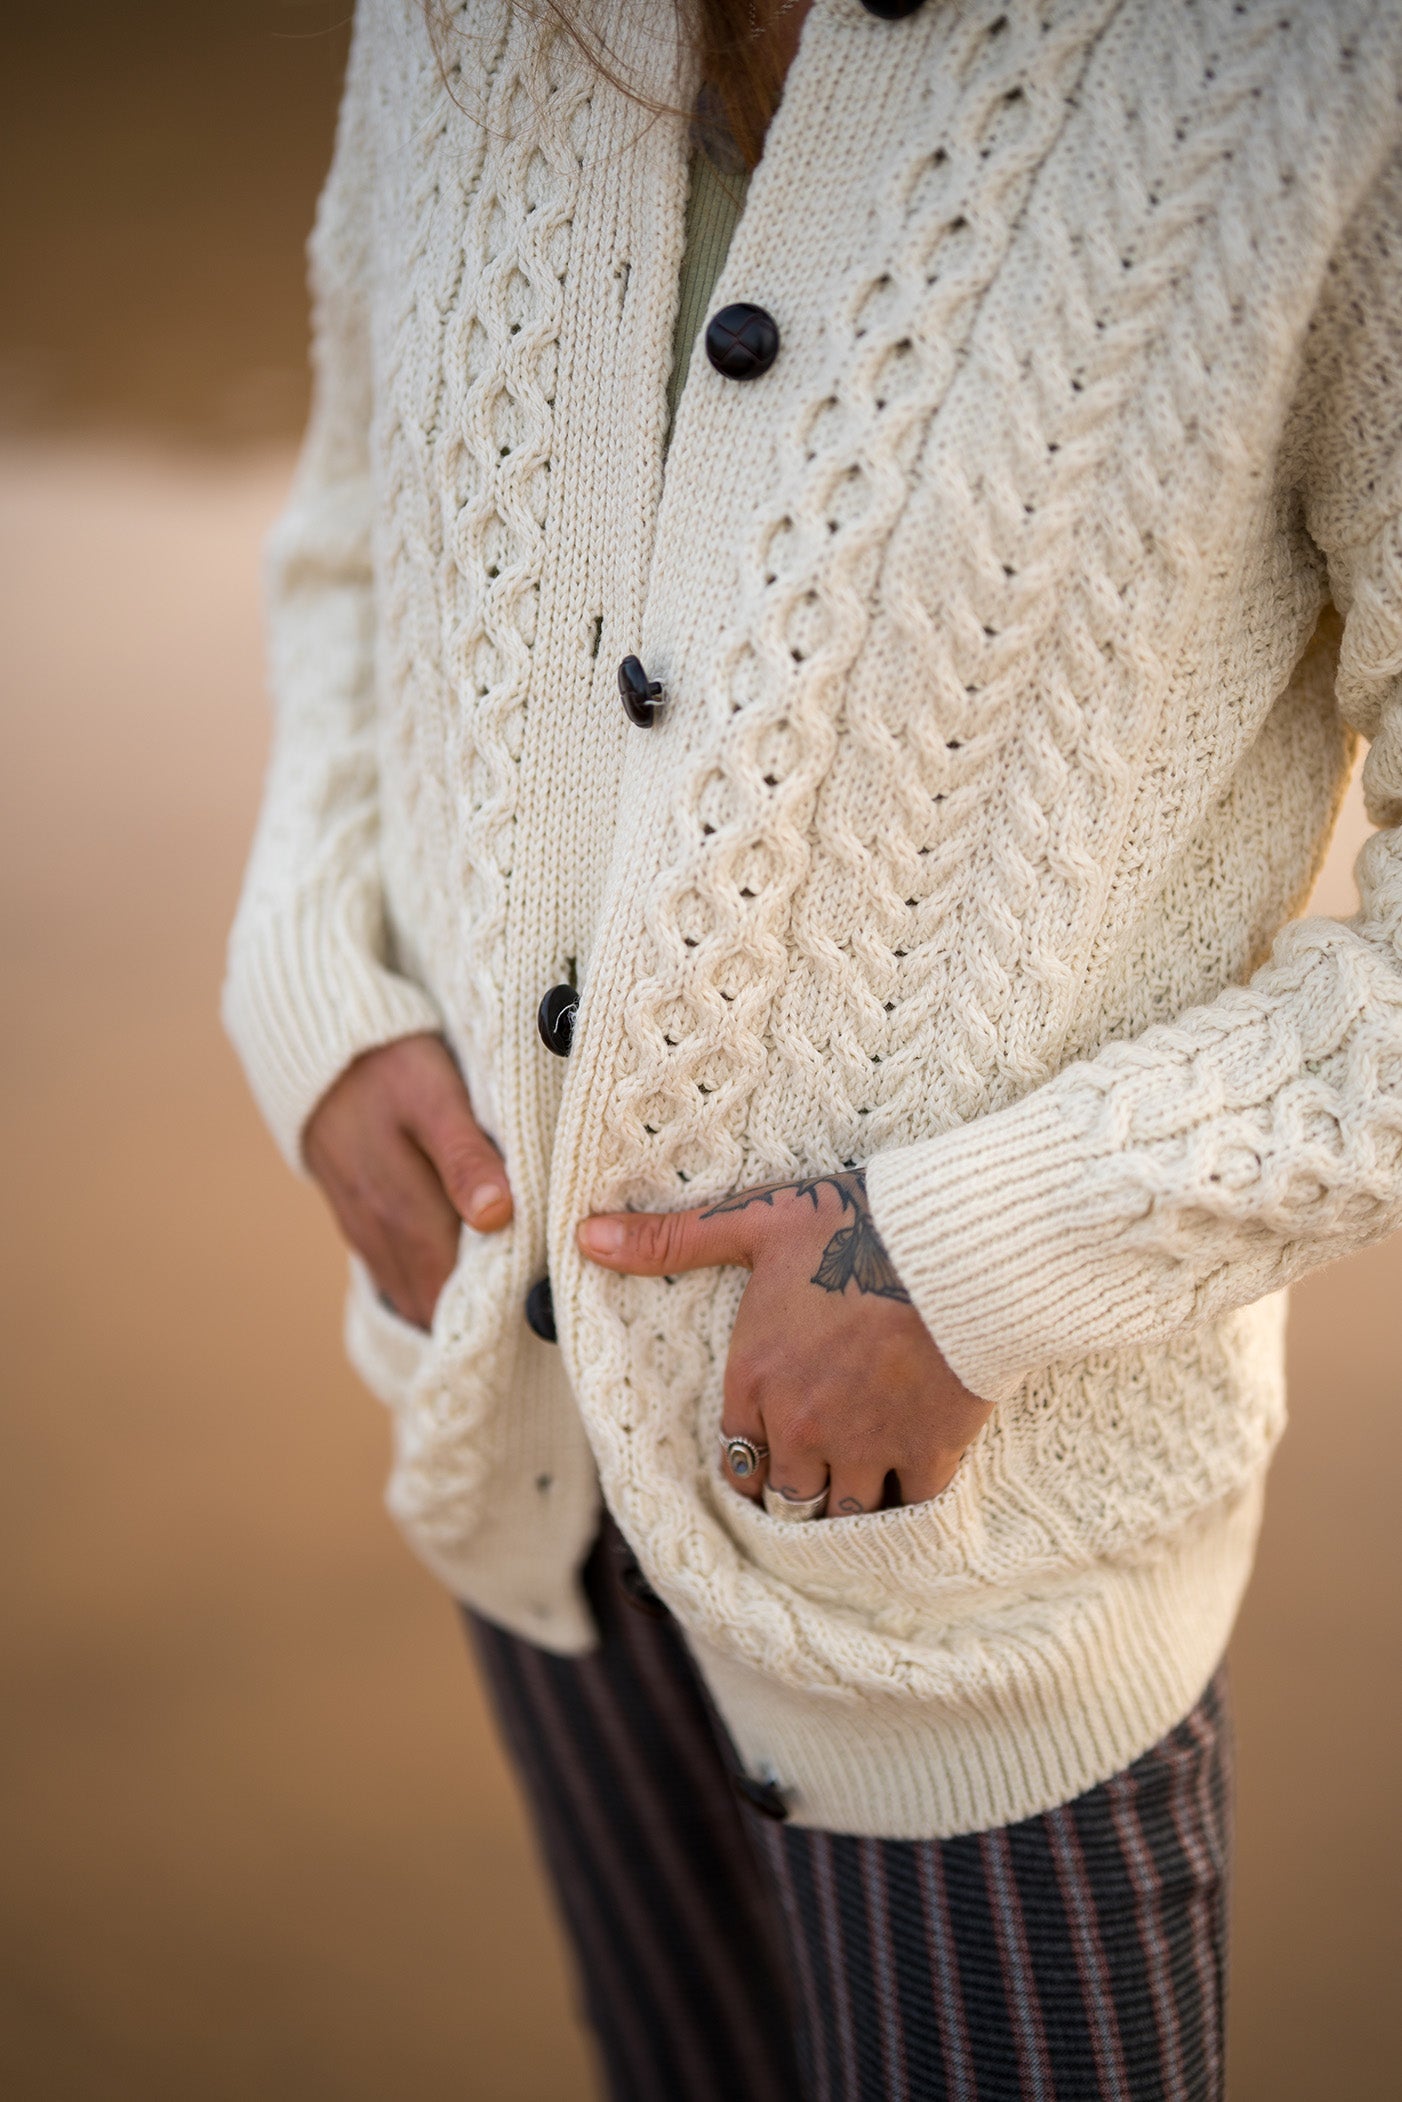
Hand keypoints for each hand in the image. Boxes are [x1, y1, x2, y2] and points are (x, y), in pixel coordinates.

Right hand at [304, 1034, 511, 1329]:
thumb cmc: (390, 1065)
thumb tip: (496, 1217)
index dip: (498, 1306)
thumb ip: (465, 1156)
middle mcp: (378, 1231)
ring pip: (412, 1291)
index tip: (543, 1309)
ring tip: (506, 1304)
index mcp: (404, 1207)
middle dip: (482, 1312)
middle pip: (435, 1298)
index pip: (455, 1286)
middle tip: (536, 1312)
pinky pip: (394, 1273)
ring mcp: (363, 1230)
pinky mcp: (356, 1221)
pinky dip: (428, 1284)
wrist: (320, 1048)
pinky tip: (460, 1279)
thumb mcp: (434, 1096)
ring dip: (453, 1303)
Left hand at [577, 1172, 990, 1514]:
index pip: (736, 1459)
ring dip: (849, 1508)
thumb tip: (586, 1237)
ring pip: (846, 1515)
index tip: (767, 1458)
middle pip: (790, 1500)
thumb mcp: (754, 1222)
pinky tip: (912, 1493)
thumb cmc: (852, 1224)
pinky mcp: (929, 1450)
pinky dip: (911, 1506)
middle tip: (814, 1480)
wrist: (953, 1243)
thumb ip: (671, 1240)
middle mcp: (803, 1425)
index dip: (751, 1463)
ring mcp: (867, 1445)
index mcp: (755, 1379)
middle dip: (798, 1494)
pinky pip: (913, 1509)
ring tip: (861, 1492)